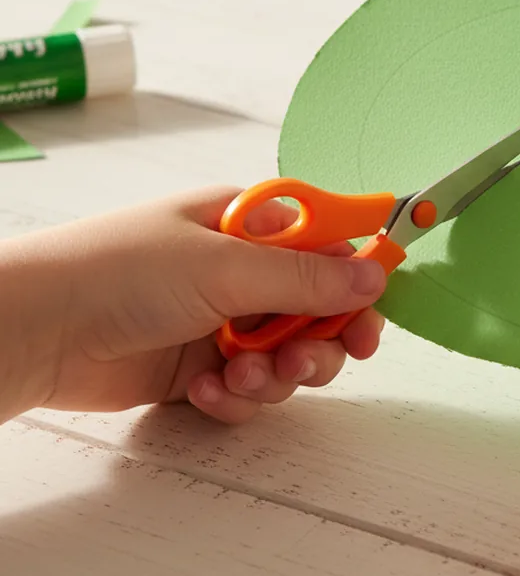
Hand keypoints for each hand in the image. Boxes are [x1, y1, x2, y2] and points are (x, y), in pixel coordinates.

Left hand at [0, 186, 387, 423]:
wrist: (38, 330)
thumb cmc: (118, 271)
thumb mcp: (225, 267)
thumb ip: (307, 278)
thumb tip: (375, 275)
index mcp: (252, 227)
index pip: (330, 248)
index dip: (358, 281)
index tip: (369, 312)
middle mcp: (244, 273)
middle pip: (320, 312)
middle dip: (320, 342)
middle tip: (307, 360)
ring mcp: (223, 323)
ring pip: (289, 358)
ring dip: (275, 375)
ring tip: (240, 377)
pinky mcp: (202, 370)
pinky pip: (249, 391)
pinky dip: (235, 398)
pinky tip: (203, 389)